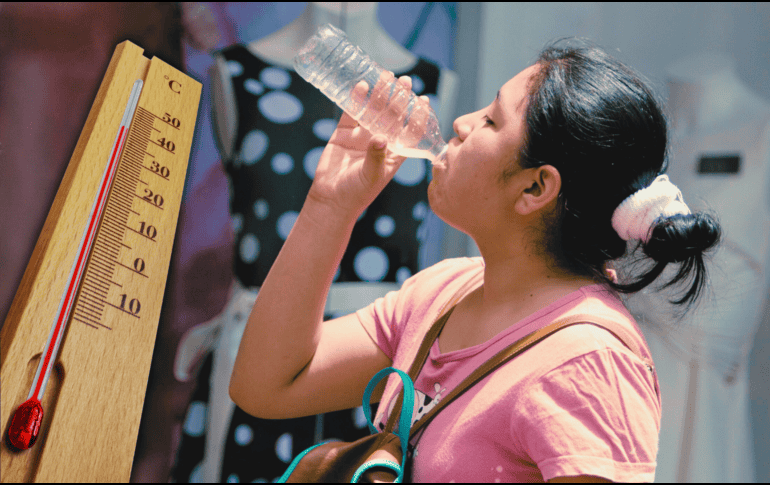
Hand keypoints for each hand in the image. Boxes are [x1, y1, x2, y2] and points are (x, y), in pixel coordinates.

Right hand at [307, 75, 423, 216]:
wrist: (330, 199)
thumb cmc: (357, 193)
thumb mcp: (371, 176)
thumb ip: (377, 157)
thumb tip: (381, 137)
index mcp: (394, 154)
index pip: (410, 131)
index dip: (418, 116)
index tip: (424, 100)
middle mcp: (380, 142)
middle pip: (393, 116)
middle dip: (399, 98)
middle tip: (406, 81)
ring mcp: (362, 136)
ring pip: (373, 111)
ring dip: (379, 94)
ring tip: (386, 77)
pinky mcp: (344, 134)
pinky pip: (351, 113)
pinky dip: (356, 100)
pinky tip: (362, 86)